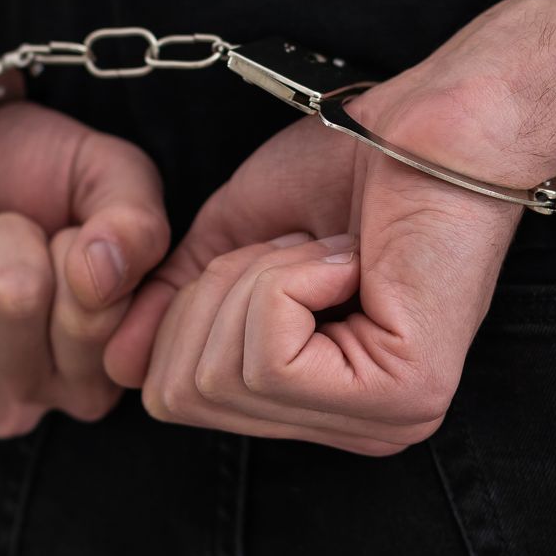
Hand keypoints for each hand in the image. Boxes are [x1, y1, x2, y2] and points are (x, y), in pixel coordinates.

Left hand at [0, 102, 166, 436]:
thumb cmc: (22, 172)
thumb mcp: (106, 175)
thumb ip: (137, 221)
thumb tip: (103, 275)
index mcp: (97, 369)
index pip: (95, 314)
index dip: (74, 244)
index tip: (57, 235)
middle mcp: (28, 402)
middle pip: (14, 298)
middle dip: (1, 234)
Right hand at [103, 77, 533, 455]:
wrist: (439, 123)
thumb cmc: (353, 164)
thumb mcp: (233, 240)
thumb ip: (173, 304)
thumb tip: (116, 363)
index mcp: (320, 405)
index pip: (178, 399)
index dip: (187, 309)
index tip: (264, 249)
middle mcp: (356, 432)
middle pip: (186, 394)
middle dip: (216, 293)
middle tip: (296, 245)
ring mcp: (382, 423)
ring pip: (225, 373)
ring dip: (259, 278)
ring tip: (328, 248)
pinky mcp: (401, 396)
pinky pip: (272, 355)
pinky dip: (289, 281)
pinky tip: (350, 259)